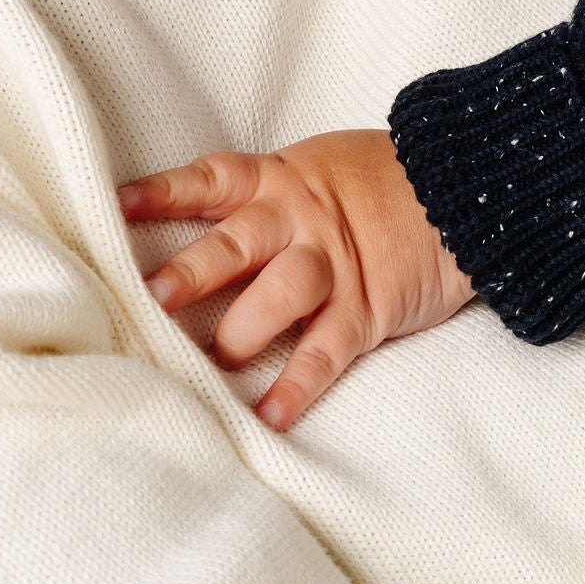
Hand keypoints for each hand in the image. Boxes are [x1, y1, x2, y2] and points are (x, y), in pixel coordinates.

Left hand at [118, 130, 471, 431]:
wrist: (470, 188)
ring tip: (214, 363)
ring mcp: (335, 265)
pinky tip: (269, 415)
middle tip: (150, 299)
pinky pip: (326, 351)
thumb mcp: (319, 168)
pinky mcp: (368, 309)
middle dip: (190, 274)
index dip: (162, 193)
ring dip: (241, 331)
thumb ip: (266, 196)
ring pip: (279, 296)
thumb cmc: (385, 181)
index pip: (211, 180)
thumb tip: (197, 235)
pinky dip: (297, 385)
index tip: (114, 209)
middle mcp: (301, 220)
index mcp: (282, 180)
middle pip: (236, 245)